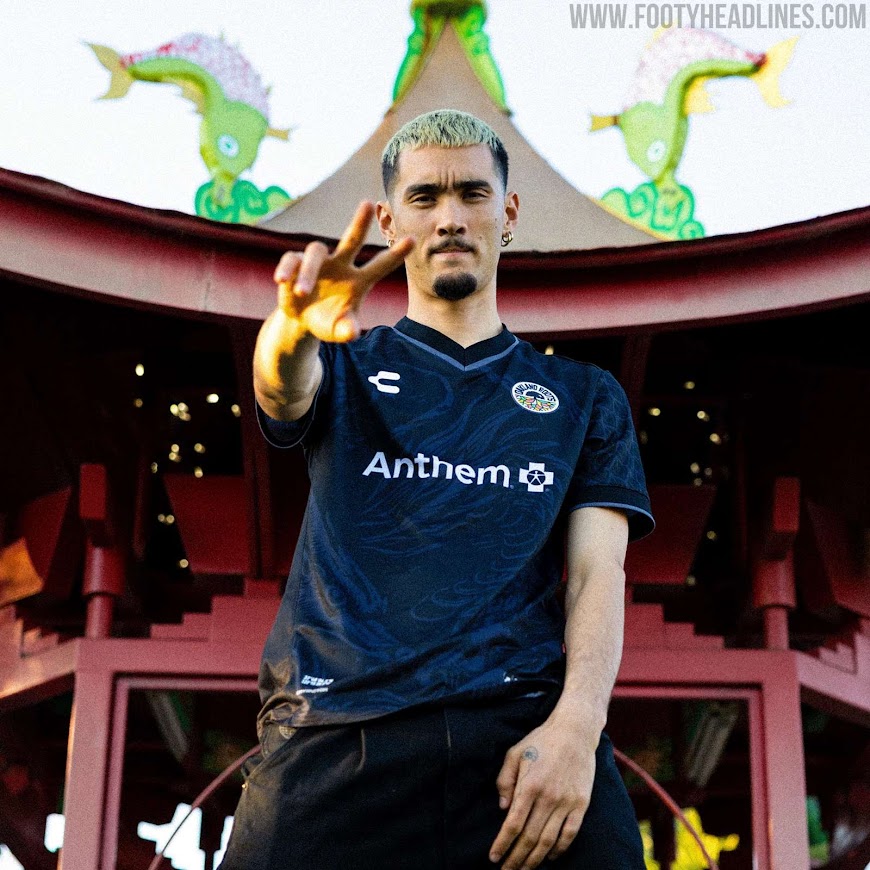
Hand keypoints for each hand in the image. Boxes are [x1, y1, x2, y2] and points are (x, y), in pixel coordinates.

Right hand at [273, 201, 412, 343]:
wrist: (302, 319)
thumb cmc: (327, 322)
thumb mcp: (338, 330)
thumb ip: (347, 331)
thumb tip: (352, 333)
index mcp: (358, 280)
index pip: (380, 265)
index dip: (395, 254)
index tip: (413, 240)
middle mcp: (341, 264)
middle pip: (351, 239)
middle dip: (359, 222)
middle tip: (367, 203)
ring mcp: (319, 262)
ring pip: (316, 252)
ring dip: (307, 272)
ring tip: (301, 293)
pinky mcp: (295, 263)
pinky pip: (291, 259)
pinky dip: (287, 269)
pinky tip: (281, 281)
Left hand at [489, 716, 596, 868]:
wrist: (574, 731)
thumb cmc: (540, 741)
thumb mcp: (514, 753)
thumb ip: (505, 780)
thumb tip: (503, 809)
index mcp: (529, 785)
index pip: (513, 824)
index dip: (502, 844)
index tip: (493, 858)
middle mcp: (548, 797)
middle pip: (530, 837)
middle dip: (516, 858)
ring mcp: (566, 802)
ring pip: (548, 841)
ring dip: (535, 860)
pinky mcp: (581, 804)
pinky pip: (569, 834)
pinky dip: (559, 850)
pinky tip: (549, 858)